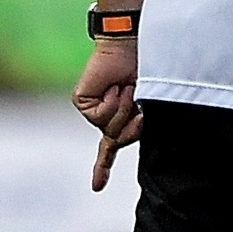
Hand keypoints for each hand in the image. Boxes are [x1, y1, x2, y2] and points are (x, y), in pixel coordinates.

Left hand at [73, 38, 141, 191]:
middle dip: (134, 122)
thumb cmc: (146, 69)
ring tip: (125, 87)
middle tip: (135, 94)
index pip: (109, 147)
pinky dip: (113, 102)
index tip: (96, 187)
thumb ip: (139, 126)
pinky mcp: (82, 102)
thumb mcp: (150, 103)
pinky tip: (114, 87)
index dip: (103, 167)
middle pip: (120, 139)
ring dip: (125, 108)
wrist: (131, 44)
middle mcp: (103, 116)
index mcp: (119, 117)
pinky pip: (101, 115)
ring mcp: (92, 109)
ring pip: (111, 128)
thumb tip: (121, 137)